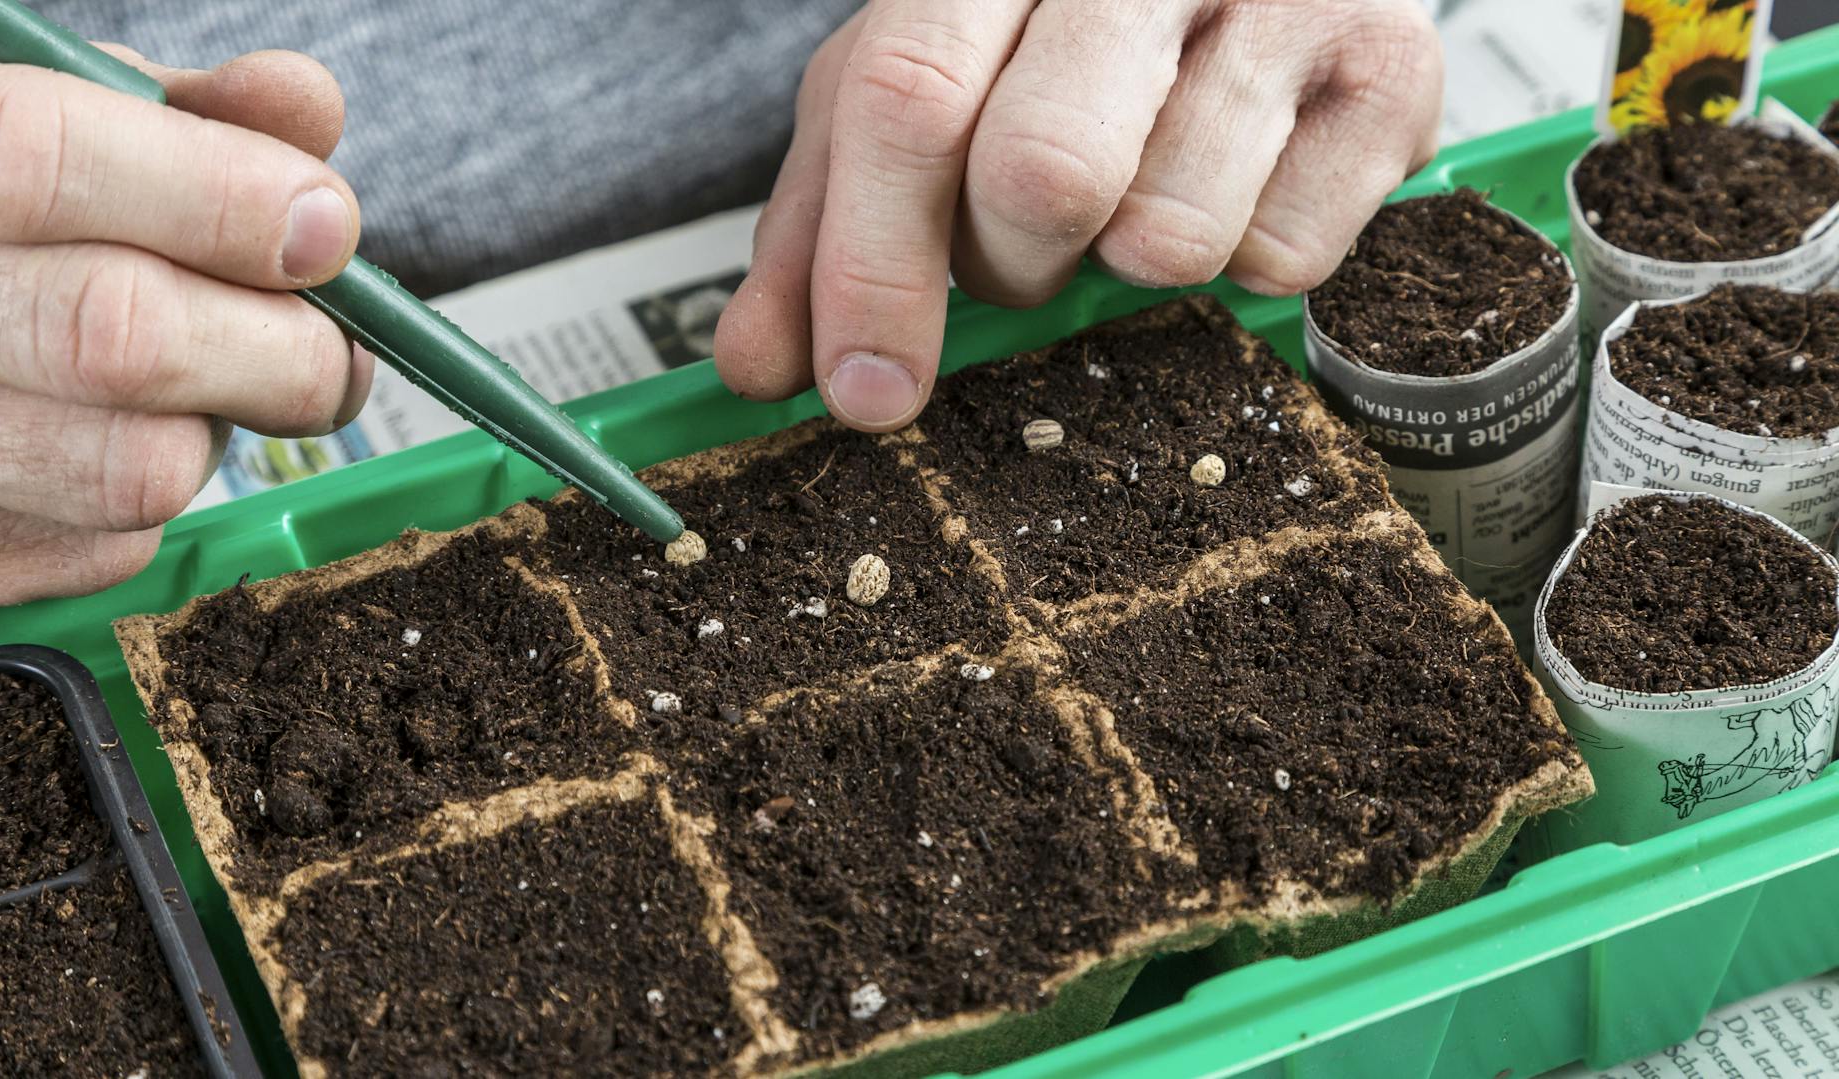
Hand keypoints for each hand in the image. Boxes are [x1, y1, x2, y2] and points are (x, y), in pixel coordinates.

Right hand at [0, 47, 369, 611]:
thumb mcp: (54, 108)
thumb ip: (183, 113)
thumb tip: (304, 107)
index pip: (32, 164)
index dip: (215, 201)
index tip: (324, 227)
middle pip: (109, 338)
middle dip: (277, 349)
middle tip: (329, 341)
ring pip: (127, 470)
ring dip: (213, 432)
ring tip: (206, 385)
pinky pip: (99, 553)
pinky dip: (151, 506)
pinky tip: (121, 440)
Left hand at [714, 0, 1442, 431]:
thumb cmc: (1059, 33)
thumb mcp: (919, 96)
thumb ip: (827, 225)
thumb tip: (762, 369)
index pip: (907, 99)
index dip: (872, 266)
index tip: (866, 391)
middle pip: (1041, 174)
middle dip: (1013, 265)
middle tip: (1025, 247)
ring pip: (1168, 232)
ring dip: (1128, 261)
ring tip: (1138, 192)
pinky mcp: (1393, 65)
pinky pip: (1282, 255)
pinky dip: (1241, 256)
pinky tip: (1235, 183)